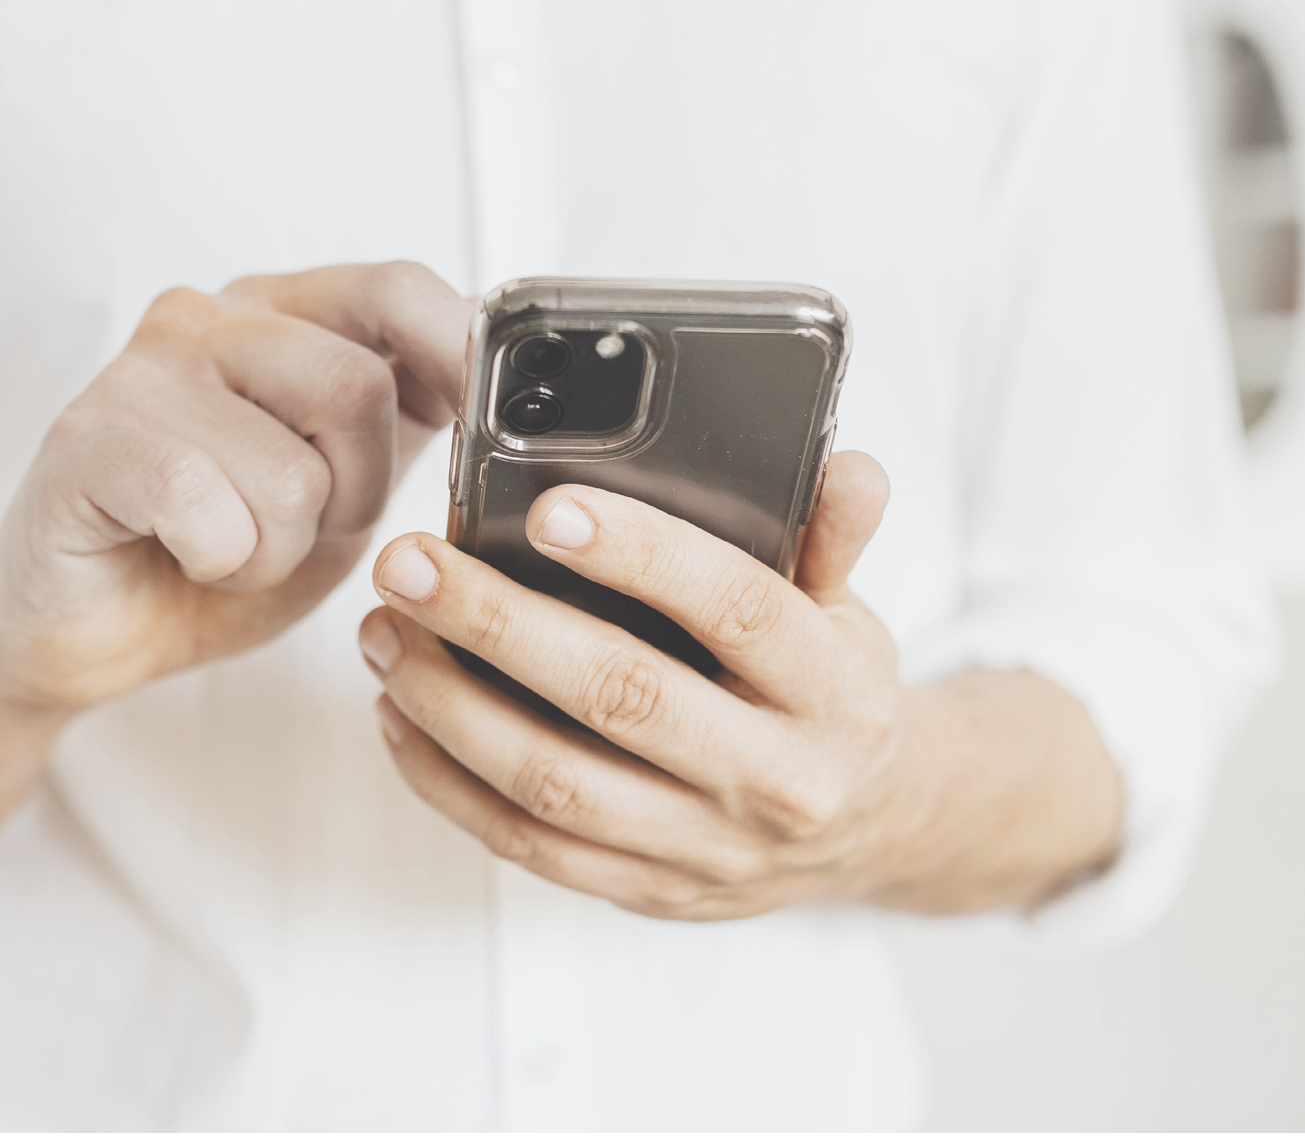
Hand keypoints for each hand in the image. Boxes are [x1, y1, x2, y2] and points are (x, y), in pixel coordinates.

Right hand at [0, 262, 468, 728]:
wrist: (106, 624)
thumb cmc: (234, 545)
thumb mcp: (356, 476)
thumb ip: (418, 418)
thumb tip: (511, 387)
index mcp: (289, 315)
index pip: (397, 289)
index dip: (459, 349)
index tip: (493, 413)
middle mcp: (216, 319)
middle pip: (361, 388)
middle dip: (359, 490)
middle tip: (308, 521)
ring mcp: (147, 369)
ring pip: (296, 472)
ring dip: (286, 544)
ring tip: (238, 542)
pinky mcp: (93, 438)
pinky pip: (215, 514)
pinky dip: (225, 564)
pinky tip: (188, 556)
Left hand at [361, 450, 1121, 919]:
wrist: (866, 830)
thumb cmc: (834, 697)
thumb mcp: (850, 611)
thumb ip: (832, 537)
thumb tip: (847, 467)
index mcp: (831, 688)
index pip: (735, 609)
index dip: (643, 556)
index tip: (547, 506)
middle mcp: (775, 776)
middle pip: (623, 696)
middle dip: (500, 625)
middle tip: (413, 565)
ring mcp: (709, 846)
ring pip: (558, 784)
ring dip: (452, 707)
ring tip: (386, 633)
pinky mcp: (652, 890)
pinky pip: (533, 848)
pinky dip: (452, 784)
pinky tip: (404, 717)